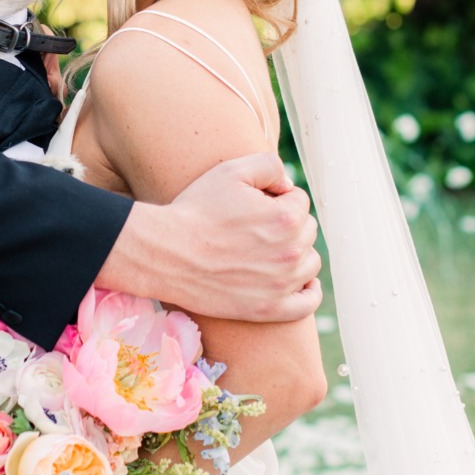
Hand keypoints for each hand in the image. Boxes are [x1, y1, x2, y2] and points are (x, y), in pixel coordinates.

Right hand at [100, 151, 321, 324]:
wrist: (165, 254)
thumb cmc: (195, 210)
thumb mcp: (230, 172)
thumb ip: (270, 166)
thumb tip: (287, 185)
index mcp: (286, 217)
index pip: (300, 201)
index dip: (277, 198)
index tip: (254, 205)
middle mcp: (290, 251)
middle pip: (307, 231)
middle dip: (287, 224)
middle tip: (255, 227)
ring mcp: (281, 284)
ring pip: (310, 263)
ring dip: (297, 253)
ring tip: (269, 251)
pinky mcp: (269, 309)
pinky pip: (308, 302)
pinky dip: (309, 291)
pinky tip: (299, 282)